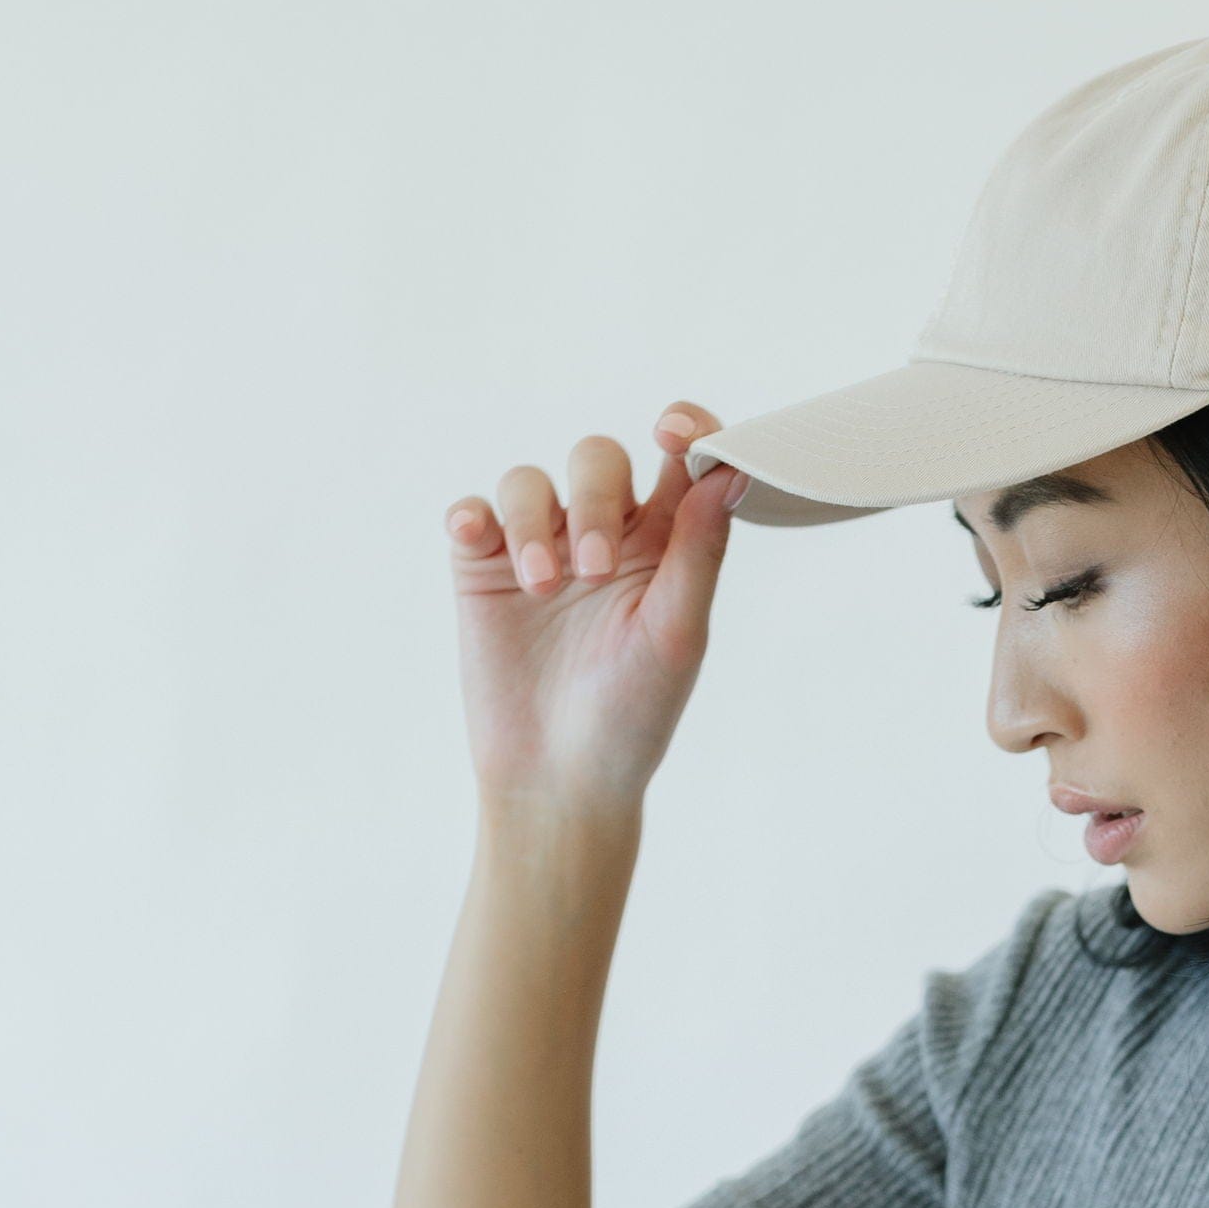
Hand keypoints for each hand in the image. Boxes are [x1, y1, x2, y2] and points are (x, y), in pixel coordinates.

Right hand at [442, 401, 746, 813]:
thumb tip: (735, 469)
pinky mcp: (484, 569)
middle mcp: (603, 533)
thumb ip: (700, 549)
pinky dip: (472, 515)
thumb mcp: (677, 634)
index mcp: (665, 542)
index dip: (685, 427)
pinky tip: (477, 537)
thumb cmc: (633, 715)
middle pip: (597, 460)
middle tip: (592, 571)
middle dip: (593, 500)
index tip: (673, 433)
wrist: (558, 780)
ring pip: (530, 482)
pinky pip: (473, 514)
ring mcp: (540, 547)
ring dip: (533, 522)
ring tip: (540, 585)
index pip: (681, 458)